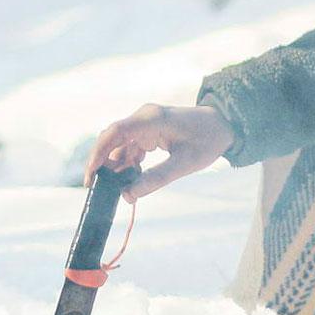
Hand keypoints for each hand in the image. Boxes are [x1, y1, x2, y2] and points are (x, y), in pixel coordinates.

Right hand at [88, 103, 231, 199]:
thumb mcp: (184, 164)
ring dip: (116, 167)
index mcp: (152, 119)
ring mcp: (144, 123)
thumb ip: (156, 179)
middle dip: (103, 164)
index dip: (98, 154)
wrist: (224, 125)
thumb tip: (128, 196)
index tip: (90, 177)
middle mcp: (144, 117)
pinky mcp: (148, 131)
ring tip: (118, 189)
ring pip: (120, 145)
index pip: (115, 133)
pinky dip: (128, 163)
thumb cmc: (207, 141)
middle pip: (112, 139)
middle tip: (97, 189)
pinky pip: (130, 147)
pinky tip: (132, 179)